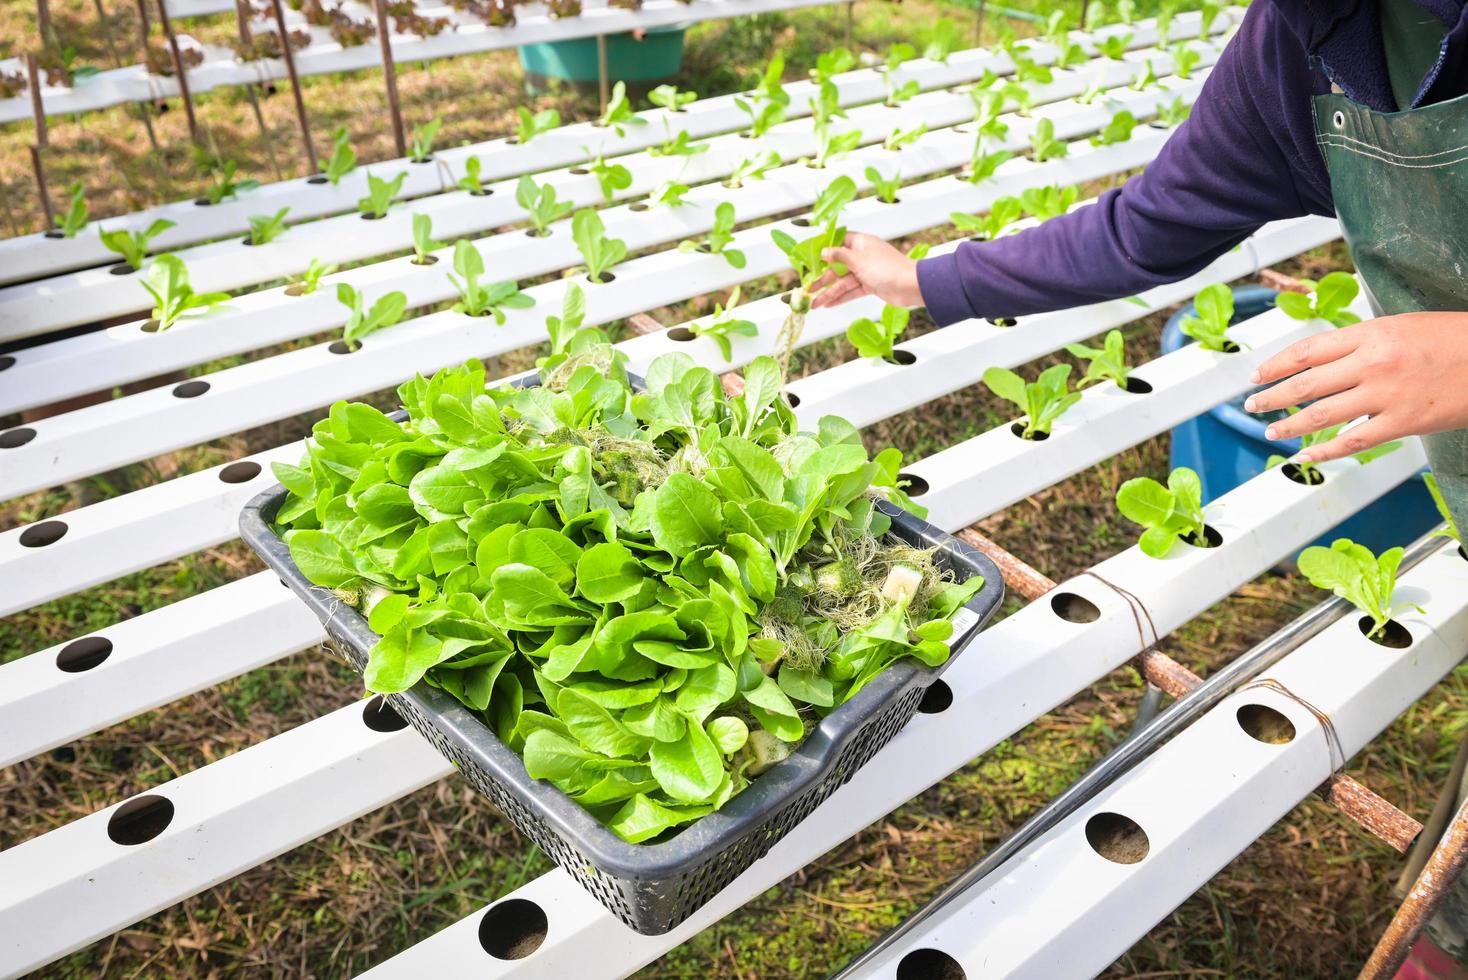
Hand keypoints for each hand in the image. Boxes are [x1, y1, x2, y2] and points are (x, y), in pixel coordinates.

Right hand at [809, 232, 923, 309]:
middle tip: (808, 289)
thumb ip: (839, 256)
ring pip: (843, 282)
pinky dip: (841, 297)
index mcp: (860, 243)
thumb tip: (824, 252)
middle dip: (822, 279)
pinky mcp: (870, 286)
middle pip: (837, 267)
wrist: (910, 286)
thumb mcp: (858, 260)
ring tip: (814, 304)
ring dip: (829, 292)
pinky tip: (828, 304)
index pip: (838, 242)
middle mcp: (862, 256)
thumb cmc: (887, 268)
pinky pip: (851, 291)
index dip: (825, 250)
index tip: (811, 257)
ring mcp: (866, 272)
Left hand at [1245, 312, 1467, 461]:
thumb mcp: (1402, 327)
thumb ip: (1363, 342)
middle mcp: (1373, 363)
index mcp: (1372, 333)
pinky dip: (1323, 450)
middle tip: (1251, 404)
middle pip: (1306, 383)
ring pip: (1321, 413)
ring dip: (1289, 425)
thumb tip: (1324, 360)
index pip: (1308, 350)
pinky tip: (1304, 455)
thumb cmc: (1454, 339)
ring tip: (1269, 430)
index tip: (1256, 374)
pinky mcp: (1403, 422)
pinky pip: (1352, 441)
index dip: (1275, 364)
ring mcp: (1386, 395)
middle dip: (1272, 396)